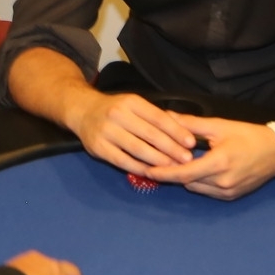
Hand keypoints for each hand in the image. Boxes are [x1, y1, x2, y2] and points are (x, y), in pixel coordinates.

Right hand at [71, 89, 199, 172]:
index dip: (176, 131)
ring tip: (173, 167)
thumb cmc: (115, 109)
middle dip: (171, 148)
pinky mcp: (98, 147)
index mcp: (131, 102)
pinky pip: (123, 161)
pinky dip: (139, 167)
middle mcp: (118, 115)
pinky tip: (152, 172)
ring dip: (158, 160)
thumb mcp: (134, 105)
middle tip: (187, 159)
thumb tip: (182, 132)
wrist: (83, 111)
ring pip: (137, 149)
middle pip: (150, 134)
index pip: (158, 117)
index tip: (191, 142)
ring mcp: (107, 132)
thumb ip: (154, 117)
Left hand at [145, 114, 274, 199]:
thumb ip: (192, 124)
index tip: (146, 169)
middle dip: (172, 173)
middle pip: (186, 182)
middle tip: (159, 161)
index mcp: (219, 164)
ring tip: (177, 164)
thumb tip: (168, 117)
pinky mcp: (231, 197)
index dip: (163, 173)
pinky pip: (207, 192)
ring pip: (195, 188)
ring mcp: (227, 192)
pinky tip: (196, 170)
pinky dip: (198, 182)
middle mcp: (222, 182)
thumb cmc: (250, 136)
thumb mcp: (220, 126)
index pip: (183, 173)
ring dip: (185, 178)